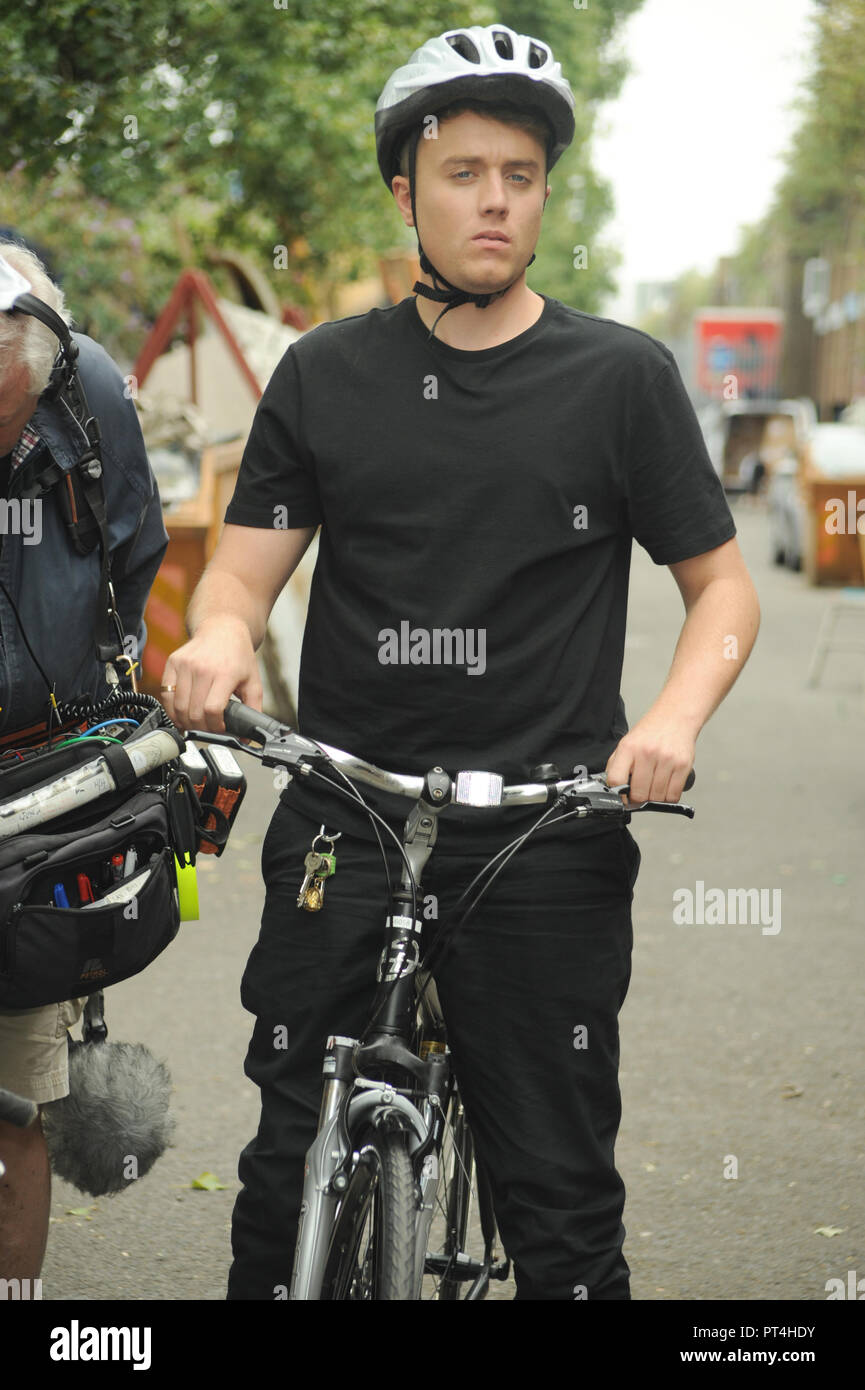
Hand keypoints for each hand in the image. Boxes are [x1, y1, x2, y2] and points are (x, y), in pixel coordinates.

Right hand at [159, 617, 262, 733]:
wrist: (222, 629)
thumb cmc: (238, 656)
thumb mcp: (253, 682)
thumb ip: (253, 709)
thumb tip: (247, 736)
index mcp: (224, 673)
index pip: (212, 710)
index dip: (215, 726)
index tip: (220, 728)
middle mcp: (202, 668)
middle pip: (193, 712)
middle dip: (201, 727)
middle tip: (208, 728)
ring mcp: (185, 665)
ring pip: (178, 707)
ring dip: (185, 721)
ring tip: (196, 723)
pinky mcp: (173, 663)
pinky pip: (166, 694)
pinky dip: (172, 709)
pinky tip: (182, 713)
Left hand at [605, 714, 695, 804]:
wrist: (676, 716)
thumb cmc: (651, 731)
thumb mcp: (627, 743)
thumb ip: (617, 764)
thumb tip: (611, 788)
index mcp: (629, 748)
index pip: (616, 779)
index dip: (619, 795)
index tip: (623, 798)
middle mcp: (647, 753)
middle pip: (639, 793)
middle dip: (638, 799)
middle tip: (640, 795)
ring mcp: (666, 759)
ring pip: (656, 797)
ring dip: (654, 799)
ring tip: (653, 789)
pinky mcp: (682, 765)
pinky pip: (673, 795)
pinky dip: (668, 798)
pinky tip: (665, 789)